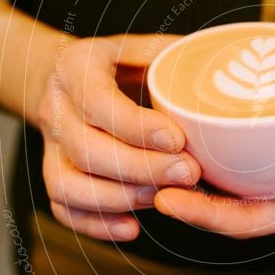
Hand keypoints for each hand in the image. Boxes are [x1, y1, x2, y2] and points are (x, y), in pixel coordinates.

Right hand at [35, 34, 201, 240]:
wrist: (68, 77)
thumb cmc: (119, 63)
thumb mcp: (144, 47)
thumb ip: (174, 56)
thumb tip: (225, 66)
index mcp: (76, 67)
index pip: (99, 102)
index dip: (137, 127)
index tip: (178, 140)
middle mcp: (55, 107)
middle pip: (85, 149)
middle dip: (140, 168)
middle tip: (188, 173)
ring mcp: (48, 145)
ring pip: (67, 183)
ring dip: (119, 198)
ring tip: (163, 198)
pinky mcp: (51, 173)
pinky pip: (62, 207)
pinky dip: (96, 224)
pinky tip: (132, 227)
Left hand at [153, 87, 274, 238]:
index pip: (249, 221)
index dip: (207, 216)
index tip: (167, 200)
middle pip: (223, 203)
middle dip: (180, 195)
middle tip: (138, 172)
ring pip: (223, 177)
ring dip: (185, 170)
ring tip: (143, 150)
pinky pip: (235, 147)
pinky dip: (206, 141)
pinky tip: (180, 124)